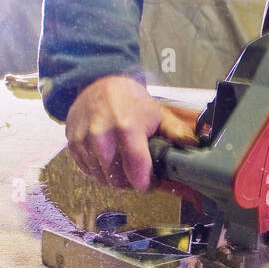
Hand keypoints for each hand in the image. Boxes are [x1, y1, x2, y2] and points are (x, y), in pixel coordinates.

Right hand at [65, 76, 201, 190]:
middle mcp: (101, 135)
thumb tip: (196, 147)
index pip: (136, 169)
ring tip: (123, 168)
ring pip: (101, 177)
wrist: (98, 83)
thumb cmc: (130, 102)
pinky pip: (87, 171)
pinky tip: (108, 162)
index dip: (144, 183)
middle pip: (117, 179)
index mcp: (127, 127)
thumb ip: (176, 133)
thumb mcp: (157, 114)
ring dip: (113, 179)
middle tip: (137, 176)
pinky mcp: (72, 143)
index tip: (149, 184)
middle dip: (129, 183)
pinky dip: (98, 171)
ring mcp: (84, 140)